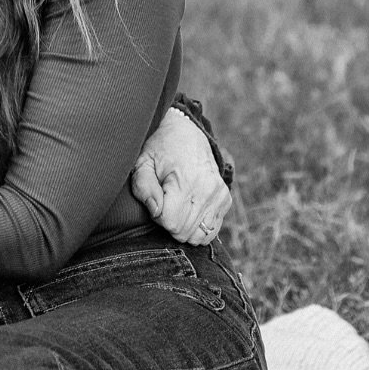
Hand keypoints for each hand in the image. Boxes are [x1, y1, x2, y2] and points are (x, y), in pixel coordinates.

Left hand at [131, 105, 231, 244]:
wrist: (186, 132)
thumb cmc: (160, 149)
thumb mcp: (143, 162)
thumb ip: (143, 187)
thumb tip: (156, 211)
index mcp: (186, 181)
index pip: (170, 222)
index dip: (157, 216)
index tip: (156, 200)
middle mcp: (208, 190)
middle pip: (184, 232)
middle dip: (169, 222)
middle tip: (164, 201)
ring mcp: (220, 196)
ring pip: (199, 236)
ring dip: (183, 228)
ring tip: (176, 206)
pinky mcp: (225, 200)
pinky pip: (211, 231)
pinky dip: (198, 227)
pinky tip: (188, 210)